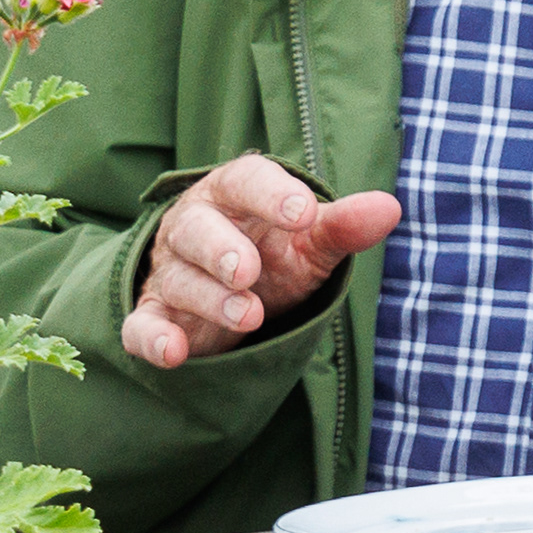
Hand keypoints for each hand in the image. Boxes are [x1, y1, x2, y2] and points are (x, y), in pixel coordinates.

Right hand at [123, 156, 401, 371]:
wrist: (236, 287)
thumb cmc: (276, 249)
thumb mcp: (311, 238)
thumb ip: (344, 224)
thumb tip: (390, 208)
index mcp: (234, 192)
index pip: (246, 179)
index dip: (271, 194)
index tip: (302, 214)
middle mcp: (194, 226)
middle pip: (198, 229)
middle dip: (221, 250)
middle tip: (249, 272)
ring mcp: (170, 271)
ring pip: (180, 279)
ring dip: (211, 299)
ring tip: (250, 315)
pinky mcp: (155, 314)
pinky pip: (142, 325)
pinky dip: (153, 339)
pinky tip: (173, 353)